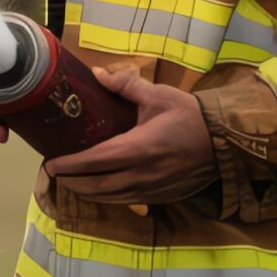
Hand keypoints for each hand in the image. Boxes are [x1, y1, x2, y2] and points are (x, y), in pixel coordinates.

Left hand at [42, 68, 215, 203]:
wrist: (226, 141)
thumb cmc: (191, 115)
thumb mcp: (159, 95)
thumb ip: (126, 85)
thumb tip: (97, 74)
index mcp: (138, 148)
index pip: (93, 161)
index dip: (68, 165)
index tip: (50, 164)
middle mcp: (141, 174)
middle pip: (96, 186)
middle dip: (72, 182)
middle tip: (56, 174)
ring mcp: (152, 189)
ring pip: (110, 198)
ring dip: (87, 193)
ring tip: (72, 184)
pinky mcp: (161, 197)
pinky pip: (127, 201)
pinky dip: (108, 198)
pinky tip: (101, 191)